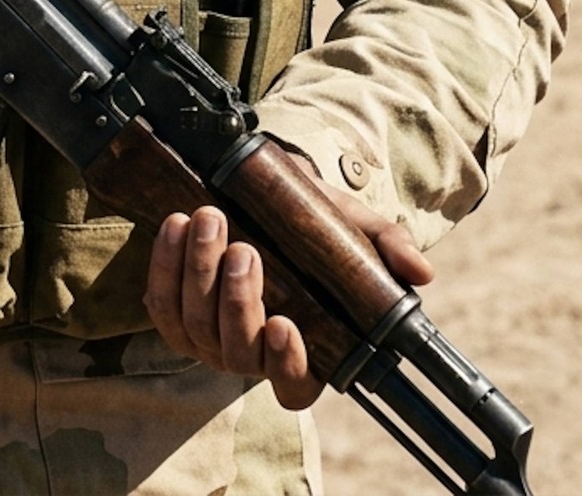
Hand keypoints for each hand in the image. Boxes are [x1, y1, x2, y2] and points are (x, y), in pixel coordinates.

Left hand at [143, 162, 432, 409]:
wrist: (267, 195)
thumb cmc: (316, 226)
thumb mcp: (355, 231)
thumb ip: (387, 249)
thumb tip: (421, 274)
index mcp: (304, 351)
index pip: (295, 385)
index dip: (287, 365)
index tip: (285, 324)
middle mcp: (252, 355)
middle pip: (237, 350)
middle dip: (236, 299)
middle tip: (244, 247)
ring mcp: (209, 337)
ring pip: (195, 325)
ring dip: (197, 272)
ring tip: (208, 219)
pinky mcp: (174, 313)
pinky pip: (161, 302)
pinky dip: (164, 264)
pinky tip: (174, 225)